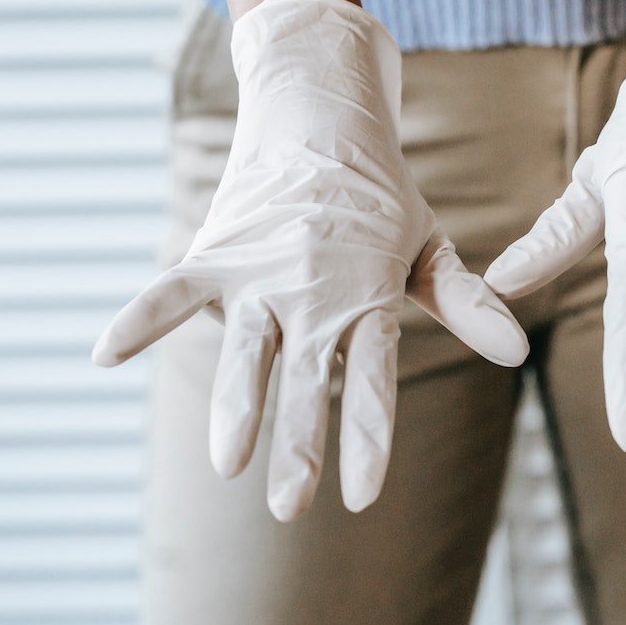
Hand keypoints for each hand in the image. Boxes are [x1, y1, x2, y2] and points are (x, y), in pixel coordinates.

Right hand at [94, 0, 527, 518]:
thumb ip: (465, 303)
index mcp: (370, 297)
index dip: (369, 437)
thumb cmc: (381, 199)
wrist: (322, 117)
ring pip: (246, 349)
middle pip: (307, 378)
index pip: (374, 380)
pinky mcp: (218, 252)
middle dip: (299, 443)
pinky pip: (173, 289)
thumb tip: (520, 354)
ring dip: (237, 403)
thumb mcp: (428, 249)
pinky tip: (105, 355)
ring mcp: (262, 273)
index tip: (363, 497)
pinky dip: (141, 317)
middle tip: (291, 507)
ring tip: (227, 462)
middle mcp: (315, 293)